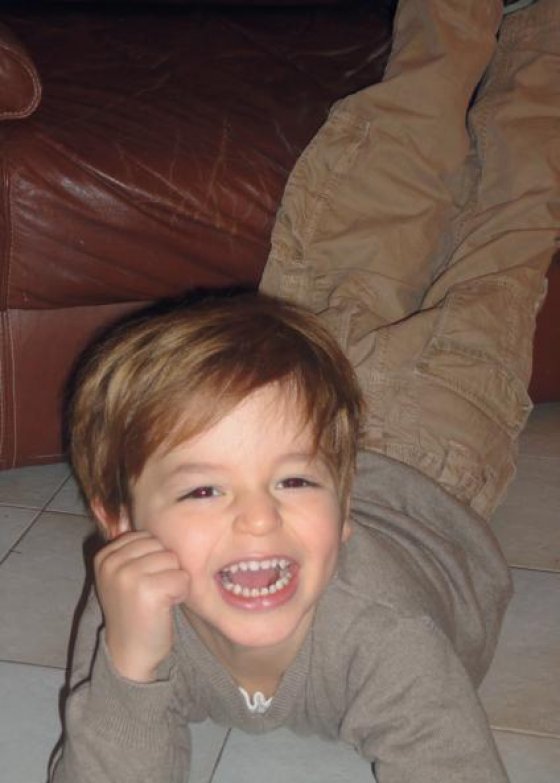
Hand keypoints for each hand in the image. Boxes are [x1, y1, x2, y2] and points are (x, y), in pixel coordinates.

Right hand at [94, 531, 189, 682]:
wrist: (130, 655)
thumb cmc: (136, 612)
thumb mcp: (125, 575)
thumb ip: (133, 548)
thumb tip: (134, 508)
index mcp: (105, 555)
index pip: (148, 536)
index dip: (156, 560)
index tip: (144, 584)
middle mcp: (112, 562)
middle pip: (162, 546)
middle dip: (167, 569)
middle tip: (153, 594)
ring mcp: (127, 575)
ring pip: (174, 560)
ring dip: (175, 581)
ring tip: (158, 600)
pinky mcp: (146, 590)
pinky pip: (182, 577)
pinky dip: (180, 594)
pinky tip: (165, 608)